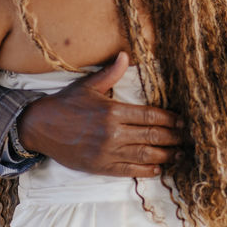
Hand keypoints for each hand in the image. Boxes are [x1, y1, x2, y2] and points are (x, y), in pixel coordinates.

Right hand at [16, 52, 181, 176]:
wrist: (39, 128)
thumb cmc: (65, 104)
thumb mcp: (87, 86)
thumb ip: (111, 73)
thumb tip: (126, 55)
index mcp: (112, 111)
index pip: (150, 116)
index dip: (169, 120)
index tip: (181, 121)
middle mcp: (112, 133)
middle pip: (152, 136)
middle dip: (173, 138)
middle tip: (187, 139)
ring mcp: (107, 152)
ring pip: (144, 155)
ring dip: (165, 156)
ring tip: (178, 155)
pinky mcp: (101, 167)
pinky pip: (129, 170)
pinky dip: (146, 170)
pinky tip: (158, 169)